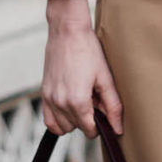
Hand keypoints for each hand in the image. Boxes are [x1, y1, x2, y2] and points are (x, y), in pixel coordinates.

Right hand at [42, 0, 123, 137]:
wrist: (67, 31)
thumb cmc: (88, 50)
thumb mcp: (105, 78)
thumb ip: (113, 106)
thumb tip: (117, 129)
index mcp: (77, 100)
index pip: (89, 130)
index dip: (100, 125)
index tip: (104, 112)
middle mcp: (60, 102)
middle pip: (76, 128)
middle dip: (87, 119)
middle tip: (94, 100)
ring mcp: (49, 98)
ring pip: (61, 127)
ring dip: (73, 120)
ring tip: (82, 102)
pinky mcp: (44, 93)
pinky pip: (48, 120)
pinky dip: (58, 119)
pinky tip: (69, 106)